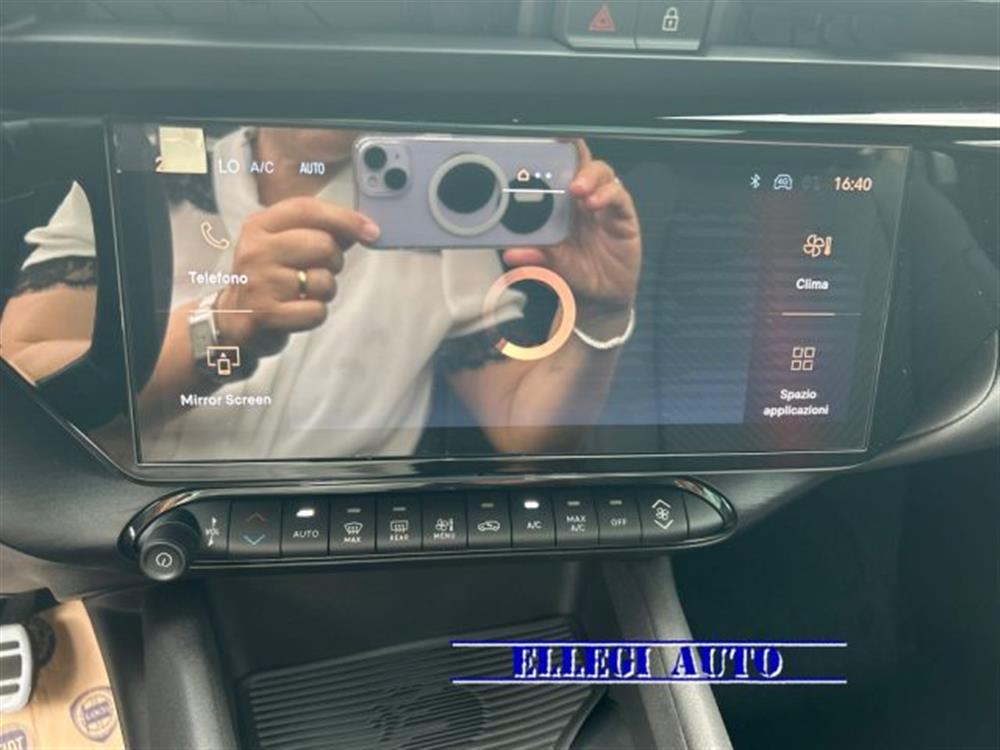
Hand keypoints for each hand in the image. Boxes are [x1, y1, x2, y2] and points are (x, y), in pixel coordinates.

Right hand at [214, 196, 379, 355]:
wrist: (234, 317)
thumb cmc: (271, 277)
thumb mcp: (285, 245)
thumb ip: (320, 231)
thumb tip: (364, 228)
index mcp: (260, 225)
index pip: (308, 209)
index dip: (345, 218)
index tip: (371, 231)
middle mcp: (256, 250)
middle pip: (323, 245)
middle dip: (334, 261)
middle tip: (318, 271)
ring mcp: (258, 282)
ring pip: (323, 281)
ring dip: (324, 291)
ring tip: (302, 293)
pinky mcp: (265, 313)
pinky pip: (316, 311)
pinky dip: (315, 314)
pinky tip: (297, 311)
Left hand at [502, 141, 640, 315]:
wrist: (600, 297)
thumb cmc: (574, 273)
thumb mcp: (549, 266)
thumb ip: (533, 257)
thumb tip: (512, 253)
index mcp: (558, 203)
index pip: (554, 167)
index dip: (548, 149)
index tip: (537, 138)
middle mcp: (580, 198)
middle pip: (578, 160)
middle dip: (570, 148)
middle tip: (559, 147)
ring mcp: (603, 204)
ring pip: (599, 172)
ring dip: (587, 176)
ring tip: (577, 189)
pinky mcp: (622, 215)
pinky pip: (618, 195)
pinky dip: (607, 195)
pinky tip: (595, 203)